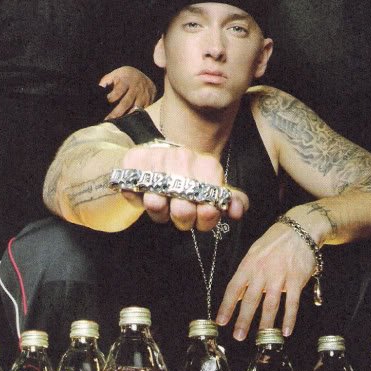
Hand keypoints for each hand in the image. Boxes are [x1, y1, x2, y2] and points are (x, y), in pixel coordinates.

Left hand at [99, 66, 156, 119]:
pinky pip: (143, 112)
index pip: (119, 91)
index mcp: (127, 81)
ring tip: (118, 124)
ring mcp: (144, 96)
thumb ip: (106, 80)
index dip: (112, 97)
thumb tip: (99, 88)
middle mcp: (136, 89)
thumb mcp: (117, 73)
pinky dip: (136, 118)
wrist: (145, 75)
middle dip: (117, 112)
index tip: (107, 102)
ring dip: (127, 117)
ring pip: (135, 109)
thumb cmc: (126, 76)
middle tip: (108, 120)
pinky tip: (129, 123)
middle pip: (126, 103)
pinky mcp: (149, 102)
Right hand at [119, 142, 247, 231]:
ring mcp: (158, 158)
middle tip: (183, 214)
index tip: (202, 216)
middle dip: (184, 221)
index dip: (205, 219)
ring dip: (160, 213)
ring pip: (155, 205)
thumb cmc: (194, 176)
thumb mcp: (216, 187)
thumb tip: (237, 211)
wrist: (170, 150)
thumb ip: (232, 201)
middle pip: (182, 212)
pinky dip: (138, 200)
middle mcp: (183, 158)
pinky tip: (146, 194)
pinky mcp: (134, 159)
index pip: (209, 207)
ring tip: (165, 205)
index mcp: (208, 165)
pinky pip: (133, 194)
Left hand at [215, 222, 315, 340]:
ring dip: (265, 324)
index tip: (221, 321)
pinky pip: (292, 302)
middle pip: (250, 300)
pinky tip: (286, 331)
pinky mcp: (297, 279)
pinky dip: (289, 318)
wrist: (300, 229)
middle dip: (243, 320)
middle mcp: (262, 271)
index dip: (226, 306)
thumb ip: (246, 274)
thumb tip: (236, 296)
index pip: (233, 288)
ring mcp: (280, 276)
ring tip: (261, 338)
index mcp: (249, 265)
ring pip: (270, 304)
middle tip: (238, 336)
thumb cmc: (275, 242)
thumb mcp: (255, 253)